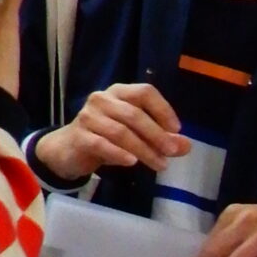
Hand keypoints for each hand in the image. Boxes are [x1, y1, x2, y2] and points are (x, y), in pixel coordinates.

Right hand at [33, 79, 181, 181]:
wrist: (69, 150)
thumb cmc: (107, 138)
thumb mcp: (137, 136)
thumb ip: (161, 139)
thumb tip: (186, 146)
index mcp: (119, 92)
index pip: (145, 92)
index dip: (163, 109)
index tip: (177, 130)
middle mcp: (102, 99)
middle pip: (134, 114)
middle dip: (157, 135)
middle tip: (172, 152)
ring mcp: (88, 116)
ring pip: (121, 132)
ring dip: (144, 149)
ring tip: (160, 164)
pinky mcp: (79, 136)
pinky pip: (102, 144)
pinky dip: (119, 154)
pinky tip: (132, 162)